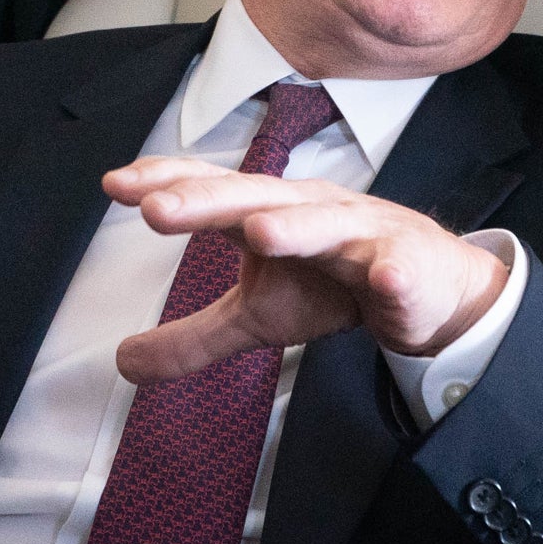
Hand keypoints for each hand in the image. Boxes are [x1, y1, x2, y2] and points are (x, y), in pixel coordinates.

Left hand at [105, 160, 508, 384]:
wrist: (428, 288)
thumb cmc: (333, 287)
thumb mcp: (257, 315)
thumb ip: (193, 335)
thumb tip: (122, 361)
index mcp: (271, 211)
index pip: (213, 188)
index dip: (167, 182)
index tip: (114, 185)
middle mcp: (312, 209)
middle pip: (256, 198)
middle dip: (208, 200)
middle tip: (157, 209)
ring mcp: (362, 234)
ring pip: (326, 226)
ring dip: (295, 227)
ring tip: (258, 234)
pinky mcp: (407, 268)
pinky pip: (399, 272)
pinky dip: (392, 274)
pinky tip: (384, 279)